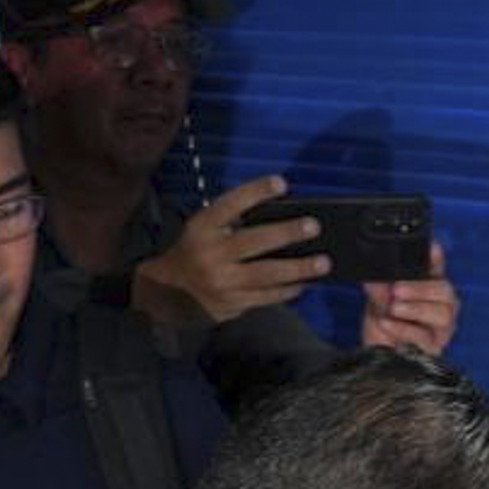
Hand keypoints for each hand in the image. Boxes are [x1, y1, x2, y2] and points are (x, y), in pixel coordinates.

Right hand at [132, 175, 318, 329]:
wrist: (166, 294)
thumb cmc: (193, 254)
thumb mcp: (202, 230)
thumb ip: (230, 223)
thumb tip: (279, 218)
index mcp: (202, 228)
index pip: (230, 204)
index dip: (256, 192)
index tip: (282, 183)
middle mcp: (211, 255)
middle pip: (255, 241)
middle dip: (287, 233)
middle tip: (314, 227)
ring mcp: (222, 282)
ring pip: (267, 274)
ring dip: (298, 268)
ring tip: (323, 263)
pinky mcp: (231, 304)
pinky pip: (266, 297)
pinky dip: (287, 290)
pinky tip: (303, 283)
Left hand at [356, 242, 459, 354]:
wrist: (377, 353)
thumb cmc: (384, 323)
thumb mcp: (377, 299)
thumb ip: (379, 284)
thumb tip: (374, 272)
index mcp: (430, 287)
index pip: (438, 268)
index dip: (436, 258)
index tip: (432, 248)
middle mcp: (442, 304)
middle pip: (445, 291)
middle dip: (420, 289)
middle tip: (396, 289)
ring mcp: (441, 327)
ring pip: (442, 314)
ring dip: (415, 308)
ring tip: (393, 308)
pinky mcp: (434, 348)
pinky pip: (425, 336)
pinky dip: (404, 329)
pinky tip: (388, 323)